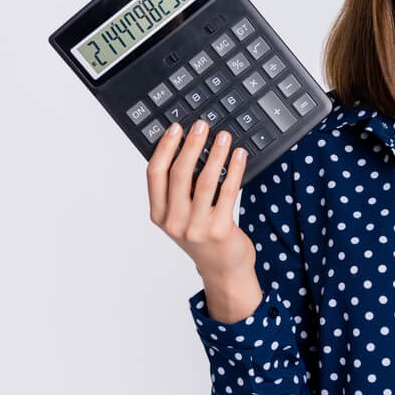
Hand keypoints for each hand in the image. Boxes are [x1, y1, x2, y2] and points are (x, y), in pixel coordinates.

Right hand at [146, 119, 255, 282]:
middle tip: (201, 125)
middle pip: (178, 174)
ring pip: (204, 181)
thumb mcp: (182, 215)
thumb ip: (179, 189)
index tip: (176, 128)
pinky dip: (234, 169)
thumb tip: (189, 147)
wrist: (223, 269)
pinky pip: (228, 192)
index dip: (165, 147)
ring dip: (215, 154)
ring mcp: (196, 227)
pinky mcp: (220, 230)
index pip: (155, 174)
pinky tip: (239, 155)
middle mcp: (174, 222)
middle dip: (191, 145)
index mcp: (160, 214)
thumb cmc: (203, 236)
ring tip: (223, 136)